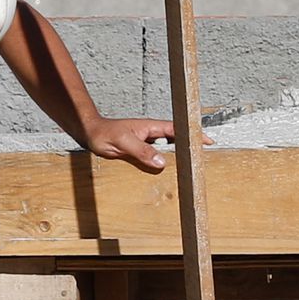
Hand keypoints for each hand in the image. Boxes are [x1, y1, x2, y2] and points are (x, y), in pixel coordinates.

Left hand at [85, 118, 213, 172]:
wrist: (90, 133)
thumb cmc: (104, 134)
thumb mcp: (123, 143)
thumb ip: (142, 151)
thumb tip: (161, 162)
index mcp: (151, 127)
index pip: (178, 130)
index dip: (193, 135)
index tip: (208, 141)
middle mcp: (151, 133)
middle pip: (176, 139)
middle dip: (190, 146)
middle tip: (204, 158)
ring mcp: (146, 142)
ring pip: (167, 149)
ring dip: (178, 156)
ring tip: (191, 167)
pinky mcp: (140, 150)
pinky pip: (156, 156)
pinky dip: (164, 162)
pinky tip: (168, 172)